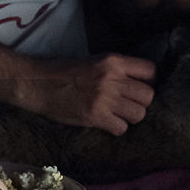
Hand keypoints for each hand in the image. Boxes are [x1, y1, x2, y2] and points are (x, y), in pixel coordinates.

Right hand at [32, 54, 155, 135]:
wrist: (38, 84)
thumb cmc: (64, 72)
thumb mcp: (94, 61)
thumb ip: (116, 70)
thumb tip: (138, 82)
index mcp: (113, 61)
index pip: (151, 71)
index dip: (148, 82)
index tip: (139, 87)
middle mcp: (112, 78)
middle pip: (148, 96)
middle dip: (140, 102)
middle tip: (127, 105)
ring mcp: (105, 98)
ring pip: (139, 114)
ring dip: (130, 117)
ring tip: (117, 114)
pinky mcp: (95, 116)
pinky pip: (122, 128)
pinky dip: (116, 128)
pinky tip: (106, 123)